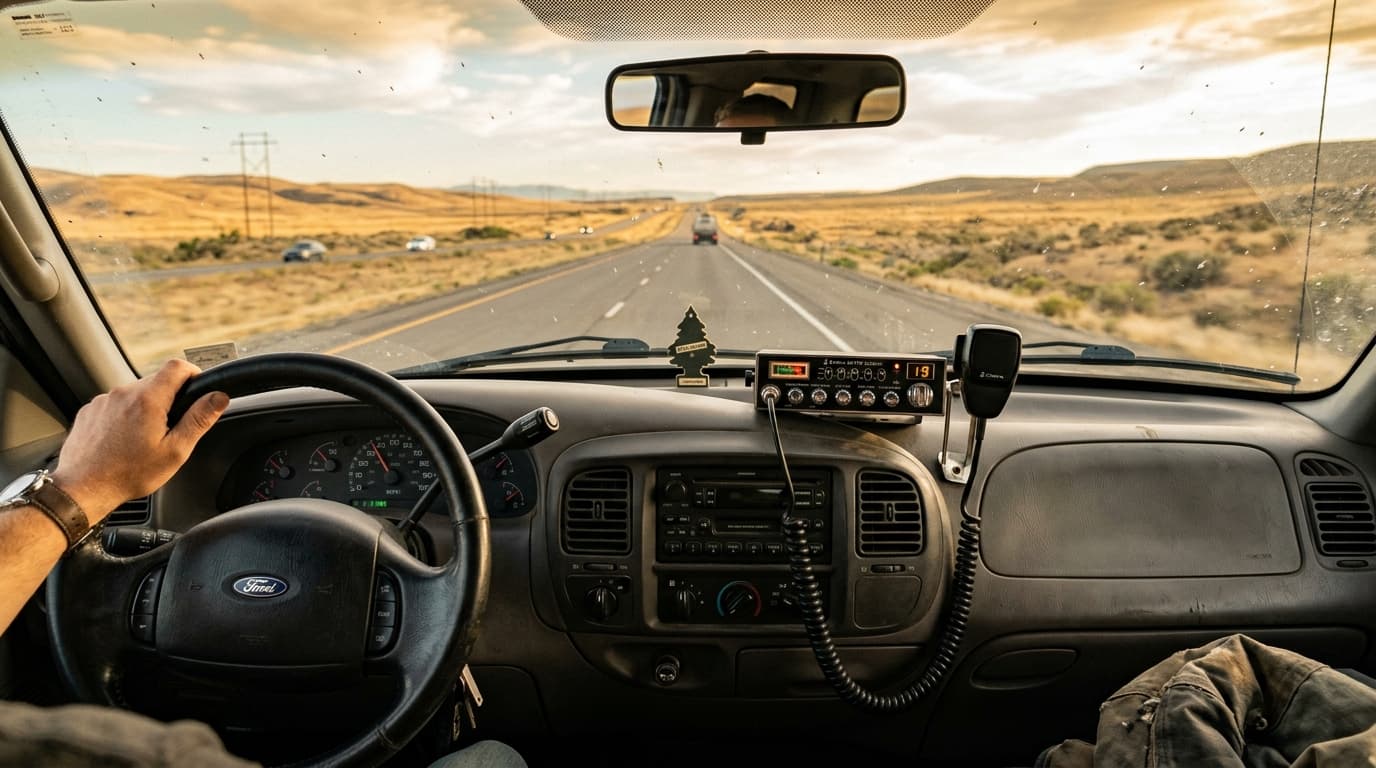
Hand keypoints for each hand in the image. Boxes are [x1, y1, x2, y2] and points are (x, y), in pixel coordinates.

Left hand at [51, 359, 228, 522]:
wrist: (83, 488)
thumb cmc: (129, 474)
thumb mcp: (175, 451)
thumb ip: (199, 420)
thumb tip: (218, 397)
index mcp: (148, 400)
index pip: (177, 366)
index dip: (193, 373)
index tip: (197, 388)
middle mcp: (123, 393)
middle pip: (156, 381)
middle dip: (169, 398)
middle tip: (171, 428)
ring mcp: (103, 401)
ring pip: (135, 393)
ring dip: (145, 408)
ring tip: (144, 438)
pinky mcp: (90, 411)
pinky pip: (115, 404)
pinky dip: (124, 416)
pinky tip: (124, 440)